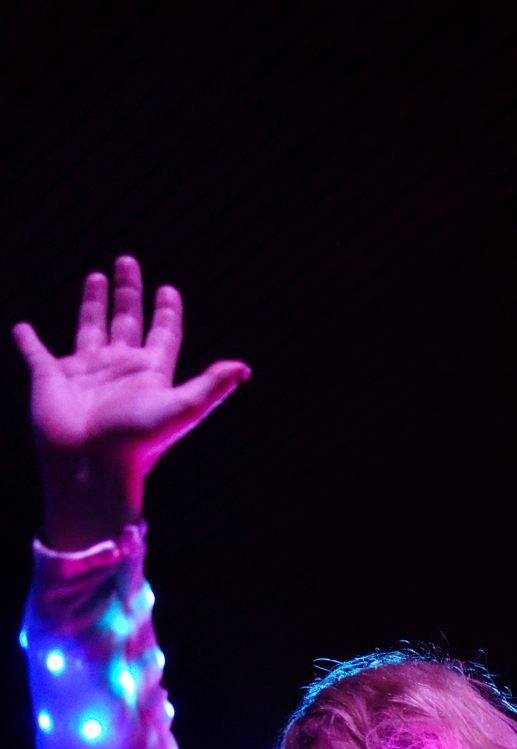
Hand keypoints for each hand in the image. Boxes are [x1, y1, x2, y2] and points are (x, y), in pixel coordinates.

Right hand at [12, 256, 249, 548]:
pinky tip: (23, 328)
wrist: (90, 468)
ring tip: (96, 277)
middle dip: (129, 293)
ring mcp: (85, 373)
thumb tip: (243, 368)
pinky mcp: (51, 378)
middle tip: (128, 262)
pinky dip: (28, 342)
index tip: (168, 290)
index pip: (163, 335)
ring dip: (92, 304)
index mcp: (150, 374)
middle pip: (127, 321)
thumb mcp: (180, 411)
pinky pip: (36, 354)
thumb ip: (210, 387)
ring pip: (90, 328)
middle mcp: (119, 369)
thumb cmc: (135, 443)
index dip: (167, 312)